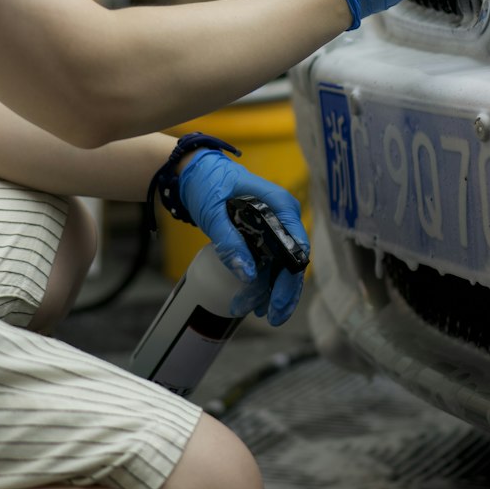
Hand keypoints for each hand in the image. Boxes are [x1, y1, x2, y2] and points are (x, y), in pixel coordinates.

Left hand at [177, 150, 308, 325]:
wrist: (193, 172)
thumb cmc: (206, 182)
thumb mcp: (213, 212)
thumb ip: (228, 241)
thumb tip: (247, 275)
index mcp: (279, 204)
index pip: (296, 243)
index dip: (291, 274)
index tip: (281, 298)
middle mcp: (282, 216)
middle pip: (291, 260)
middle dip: (284, 291)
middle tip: (271, 316)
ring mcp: (272, 227)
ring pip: (280, 265)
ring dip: (269, 290)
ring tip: (253, 311)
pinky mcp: (260, 235)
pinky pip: (267, 262)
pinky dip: (261, 282)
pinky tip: (251, 302)